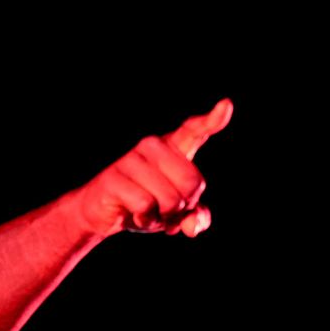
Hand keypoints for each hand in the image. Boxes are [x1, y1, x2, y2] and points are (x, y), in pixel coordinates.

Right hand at [78, 98, 232, 237]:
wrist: (103, 212)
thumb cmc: (144, 204)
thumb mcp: (176, 213)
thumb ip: (196, 217)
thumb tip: (193, 226)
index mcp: (173, 148)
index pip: (195, 130)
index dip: (212, 120)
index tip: (226, 105)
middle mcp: (153, 146)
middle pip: (192, 184)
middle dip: (183, 208)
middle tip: (165, 211)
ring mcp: (132, 159)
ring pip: (170, 200)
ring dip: (162, 218)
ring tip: (149, 213)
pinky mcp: (114, 177)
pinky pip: (146, 206)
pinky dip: (146, 219)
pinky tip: (135, 215)